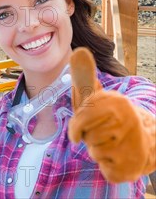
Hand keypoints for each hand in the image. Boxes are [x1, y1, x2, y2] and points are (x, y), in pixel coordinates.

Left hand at [68, 47, 155, 182]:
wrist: (144, 144)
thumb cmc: (109, 119)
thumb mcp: (96, 98)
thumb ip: (84, 78)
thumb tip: (79, 51)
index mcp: (117, 104)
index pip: (83, 118)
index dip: (77, 126)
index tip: (79, 130)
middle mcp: (129, 122)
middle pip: (88, 136)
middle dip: (89, 138)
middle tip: (101, 134)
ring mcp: (133, 144)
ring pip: (96, 152)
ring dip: (97, 151)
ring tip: (111, 144)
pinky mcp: (134, 166)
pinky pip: (105, 169)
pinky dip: (106, 166)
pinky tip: (118, 158)